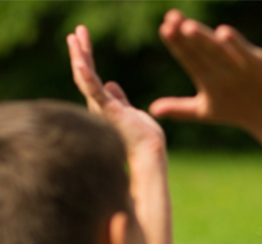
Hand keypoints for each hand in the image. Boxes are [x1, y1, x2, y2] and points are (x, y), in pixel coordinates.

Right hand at [67, 25, 164, 157]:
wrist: (149, 154)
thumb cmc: (144, 138)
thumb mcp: (131, 113)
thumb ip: (120, 99)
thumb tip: (112, 84)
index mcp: (105, 105)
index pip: (92, 78)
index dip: (86, 59)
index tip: (82, 41)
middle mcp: (99, 106)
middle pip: (84, 74)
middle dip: (80, 52)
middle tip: (75, 32)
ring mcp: (102, 108)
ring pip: (85, 78)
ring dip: (80, 56)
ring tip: (74, 37)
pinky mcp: (109, 110)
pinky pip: (94, 90)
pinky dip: (86, 76)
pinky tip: (79, 61)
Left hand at [149, 10, 261, 138]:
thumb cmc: (235, 111)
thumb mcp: (204, 111)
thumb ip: (179, 108)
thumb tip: (151, 111)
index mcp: (205, 73)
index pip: (187, 55)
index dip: (175, 43)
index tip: (164, 28)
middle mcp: (219, 64)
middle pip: (199, 48)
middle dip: (185, 35)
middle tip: (171, 18)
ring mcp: (238, 62)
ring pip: (217, 49)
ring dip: (204, 38)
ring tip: (189, 27)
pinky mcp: (257, 62)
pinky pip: (243, 51)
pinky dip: (235, 43)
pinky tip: (223, 33)